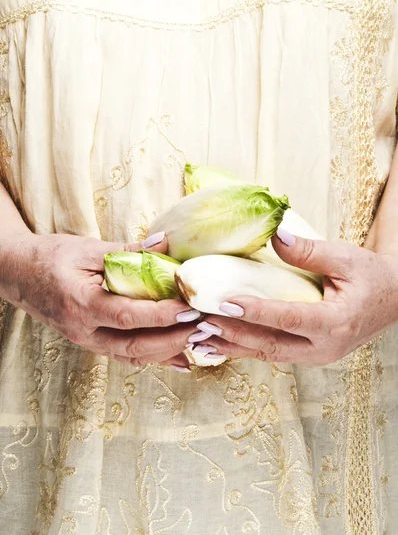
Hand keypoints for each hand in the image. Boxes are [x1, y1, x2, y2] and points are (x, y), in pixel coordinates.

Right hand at [0, 231, 199, 370]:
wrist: (19, 274)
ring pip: (132, 356)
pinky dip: (153, 356)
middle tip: (202, 327)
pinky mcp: (92, 342)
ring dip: (167, 351)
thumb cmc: (51, 257)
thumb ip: (127, 250)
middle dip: (172, 339)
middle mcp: (83, 331)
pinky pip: (125, 355)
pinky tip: (177, 357)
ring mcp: (86, 341)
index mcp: (81, 304)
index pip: (127, 316)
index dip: (161, 315)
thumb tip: (164, 243)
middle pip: (133, 346)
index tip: (189, 307)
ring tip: (197, 340)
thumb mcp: (88, 248)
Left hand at [193, 230, 397, 365]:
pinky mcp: (308, 354)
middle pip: (270, 344)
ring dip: (233, 346)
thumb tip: (275, 235)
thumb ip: (309, 250)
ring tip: (199, 338)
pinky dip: (245, 348)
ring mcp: (316, 356)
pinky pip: (272, 353)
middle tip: (200, 321)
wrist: (394, 299)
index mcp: (335, 323)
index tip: (225, 302)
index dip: (255, 311)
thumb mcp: (345, 257)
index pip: (288, 318)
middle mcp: (324, 348)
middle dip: (232, 334)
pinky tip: (221, 343)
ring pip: (267, 354)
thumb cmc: (371, 277)